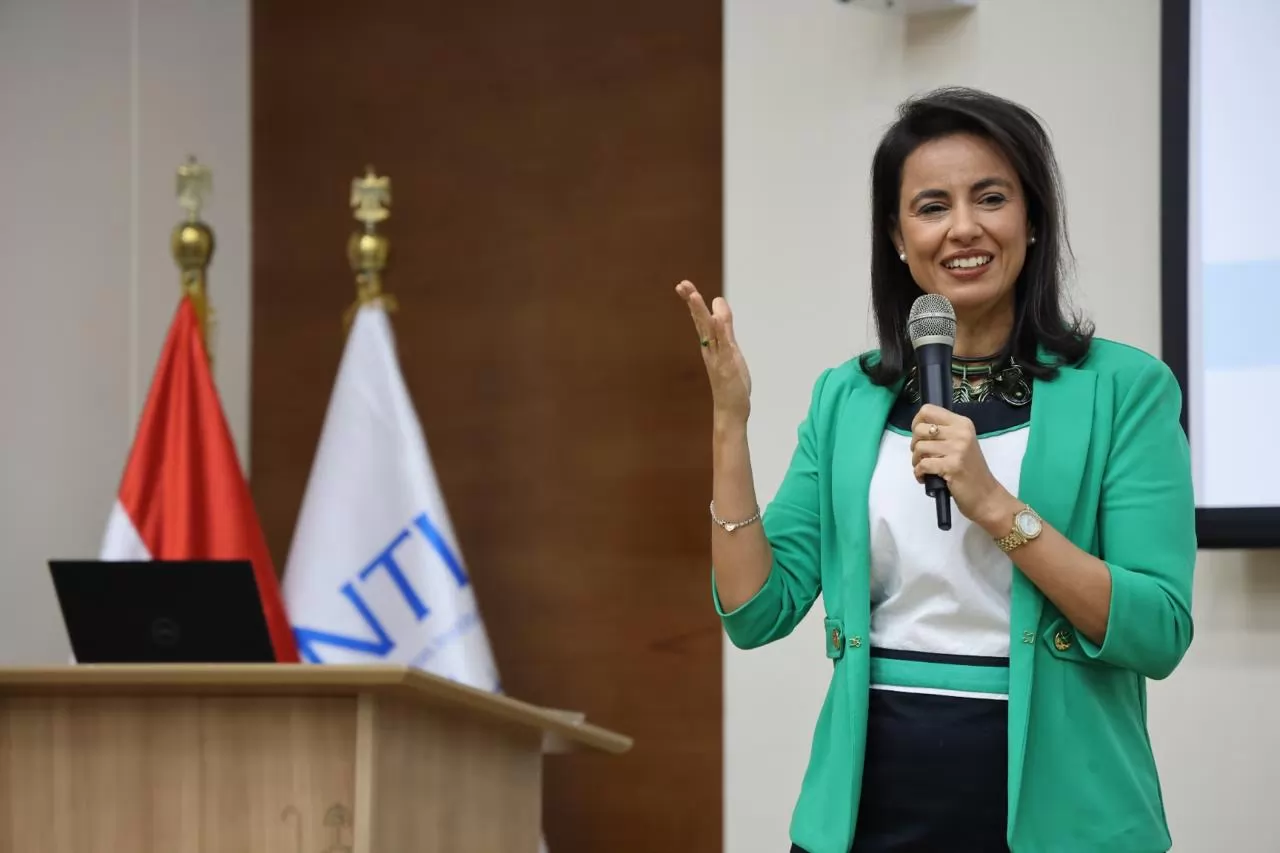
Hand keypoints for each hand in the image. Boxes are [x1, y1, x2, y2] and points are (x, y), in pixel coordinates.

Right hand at [675, 280, 751, 423]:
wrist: (730, 409)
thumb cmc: (729, 380)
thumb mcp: (729, 348)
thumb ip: (725, 327)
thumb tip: (718, 304)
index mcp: (710, 345)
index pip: (700, 319)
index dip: (692, 302)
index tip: (683, 285)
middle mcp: (710, 349)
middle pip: (700, 322)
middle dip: (692, 303)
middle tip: (682, 285)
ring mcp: (718, 357)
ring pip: (709, 332)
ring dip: (701, 314)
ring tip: (694, 296)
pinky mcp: (727, 366)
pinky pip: (723, 346)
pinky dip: (721, 332)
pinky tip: (717, 319)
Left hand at [910, 404, 1016, 530]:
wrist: (986, 496)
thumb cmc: (970, 471)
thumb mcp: (961, 444)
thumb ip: (944, 433)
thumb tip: (917, 428)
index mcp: (962, 423)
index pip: (928, 410)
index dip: (916, 423)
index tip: (920, 437)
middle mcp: (960, 432)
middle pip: (919, 429)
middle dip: (914, 445)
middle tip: (923, 456)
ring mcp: (957, 449)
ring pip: (919, 448)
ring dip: (916, 461)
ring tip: (925, 469)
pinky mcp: (952, 466)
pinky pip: (922, 465)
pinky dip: (918, 473)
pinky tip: (925, 478)